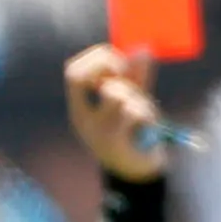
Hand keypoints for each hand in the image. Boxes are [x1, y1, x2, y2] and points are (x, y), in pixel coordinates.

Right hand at [64, 44, 168, 181]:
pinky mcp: (115, 144)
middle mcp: (83, 119)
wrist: (139, 172)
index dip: (96, 58)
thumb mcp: (133, 100)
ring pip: (115, 93)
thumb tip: (141, 49)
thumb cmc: (134, 132)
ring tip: (143, 108)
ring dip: (135, 94)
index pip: (73, 71)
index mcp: (81, 108)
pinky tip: (148, 126)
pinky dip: (146, 112)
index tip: (118, 63)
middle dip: (112, 66)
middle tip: (127, 75)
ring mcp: (96, 132)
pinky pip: (133, 113)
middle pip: (84, 77)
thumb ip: (136, 76)